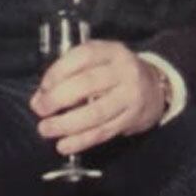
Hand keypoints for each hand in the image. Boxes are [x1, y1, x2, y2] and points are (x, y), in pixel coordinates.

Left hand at [30, 40, 165, 155]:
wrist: (155, 86)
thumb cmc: (114, 71)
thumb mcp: (99, 59)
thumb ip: (70, 72)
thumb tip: (40, 96)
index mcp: (111, 51)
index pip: (83, 56)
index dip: (59, 71)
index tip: (43, 87)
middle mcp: (124, 72)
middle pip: (88, 84)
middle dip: (58, 98)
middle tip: (40, 109)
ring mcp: (130, 97)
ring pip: (96, 113)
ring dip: (67, 124)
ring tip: (46, 129)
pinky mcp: (131, 119)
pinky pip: (103, 132)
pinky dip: (81, 141)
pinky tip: (64, 145)